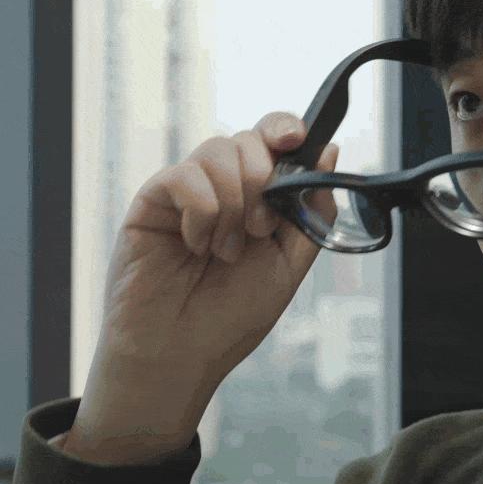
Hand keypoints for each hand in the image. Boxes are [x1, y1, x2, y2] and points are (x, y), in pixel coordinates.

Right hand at [64, 113, 340, 464]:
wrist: (180, 355)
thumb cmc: (229, 317)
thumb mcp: (289, 263)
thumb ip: (311, 209)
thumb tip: (329, 151)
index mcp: (257, 199)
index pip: (272, 139)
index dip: (286, 128)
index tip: (299, 139)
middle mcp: (222, 189)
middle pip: (248, 139)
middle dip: (263, 180)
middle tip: (258, 230)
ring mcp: (186, 192)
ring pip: (218, 149)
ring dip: (234, 202)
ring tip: (226, 250)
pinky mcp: (152, 201)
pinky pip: (184, 175)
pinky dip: (202, 212)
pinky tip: (196, 246)